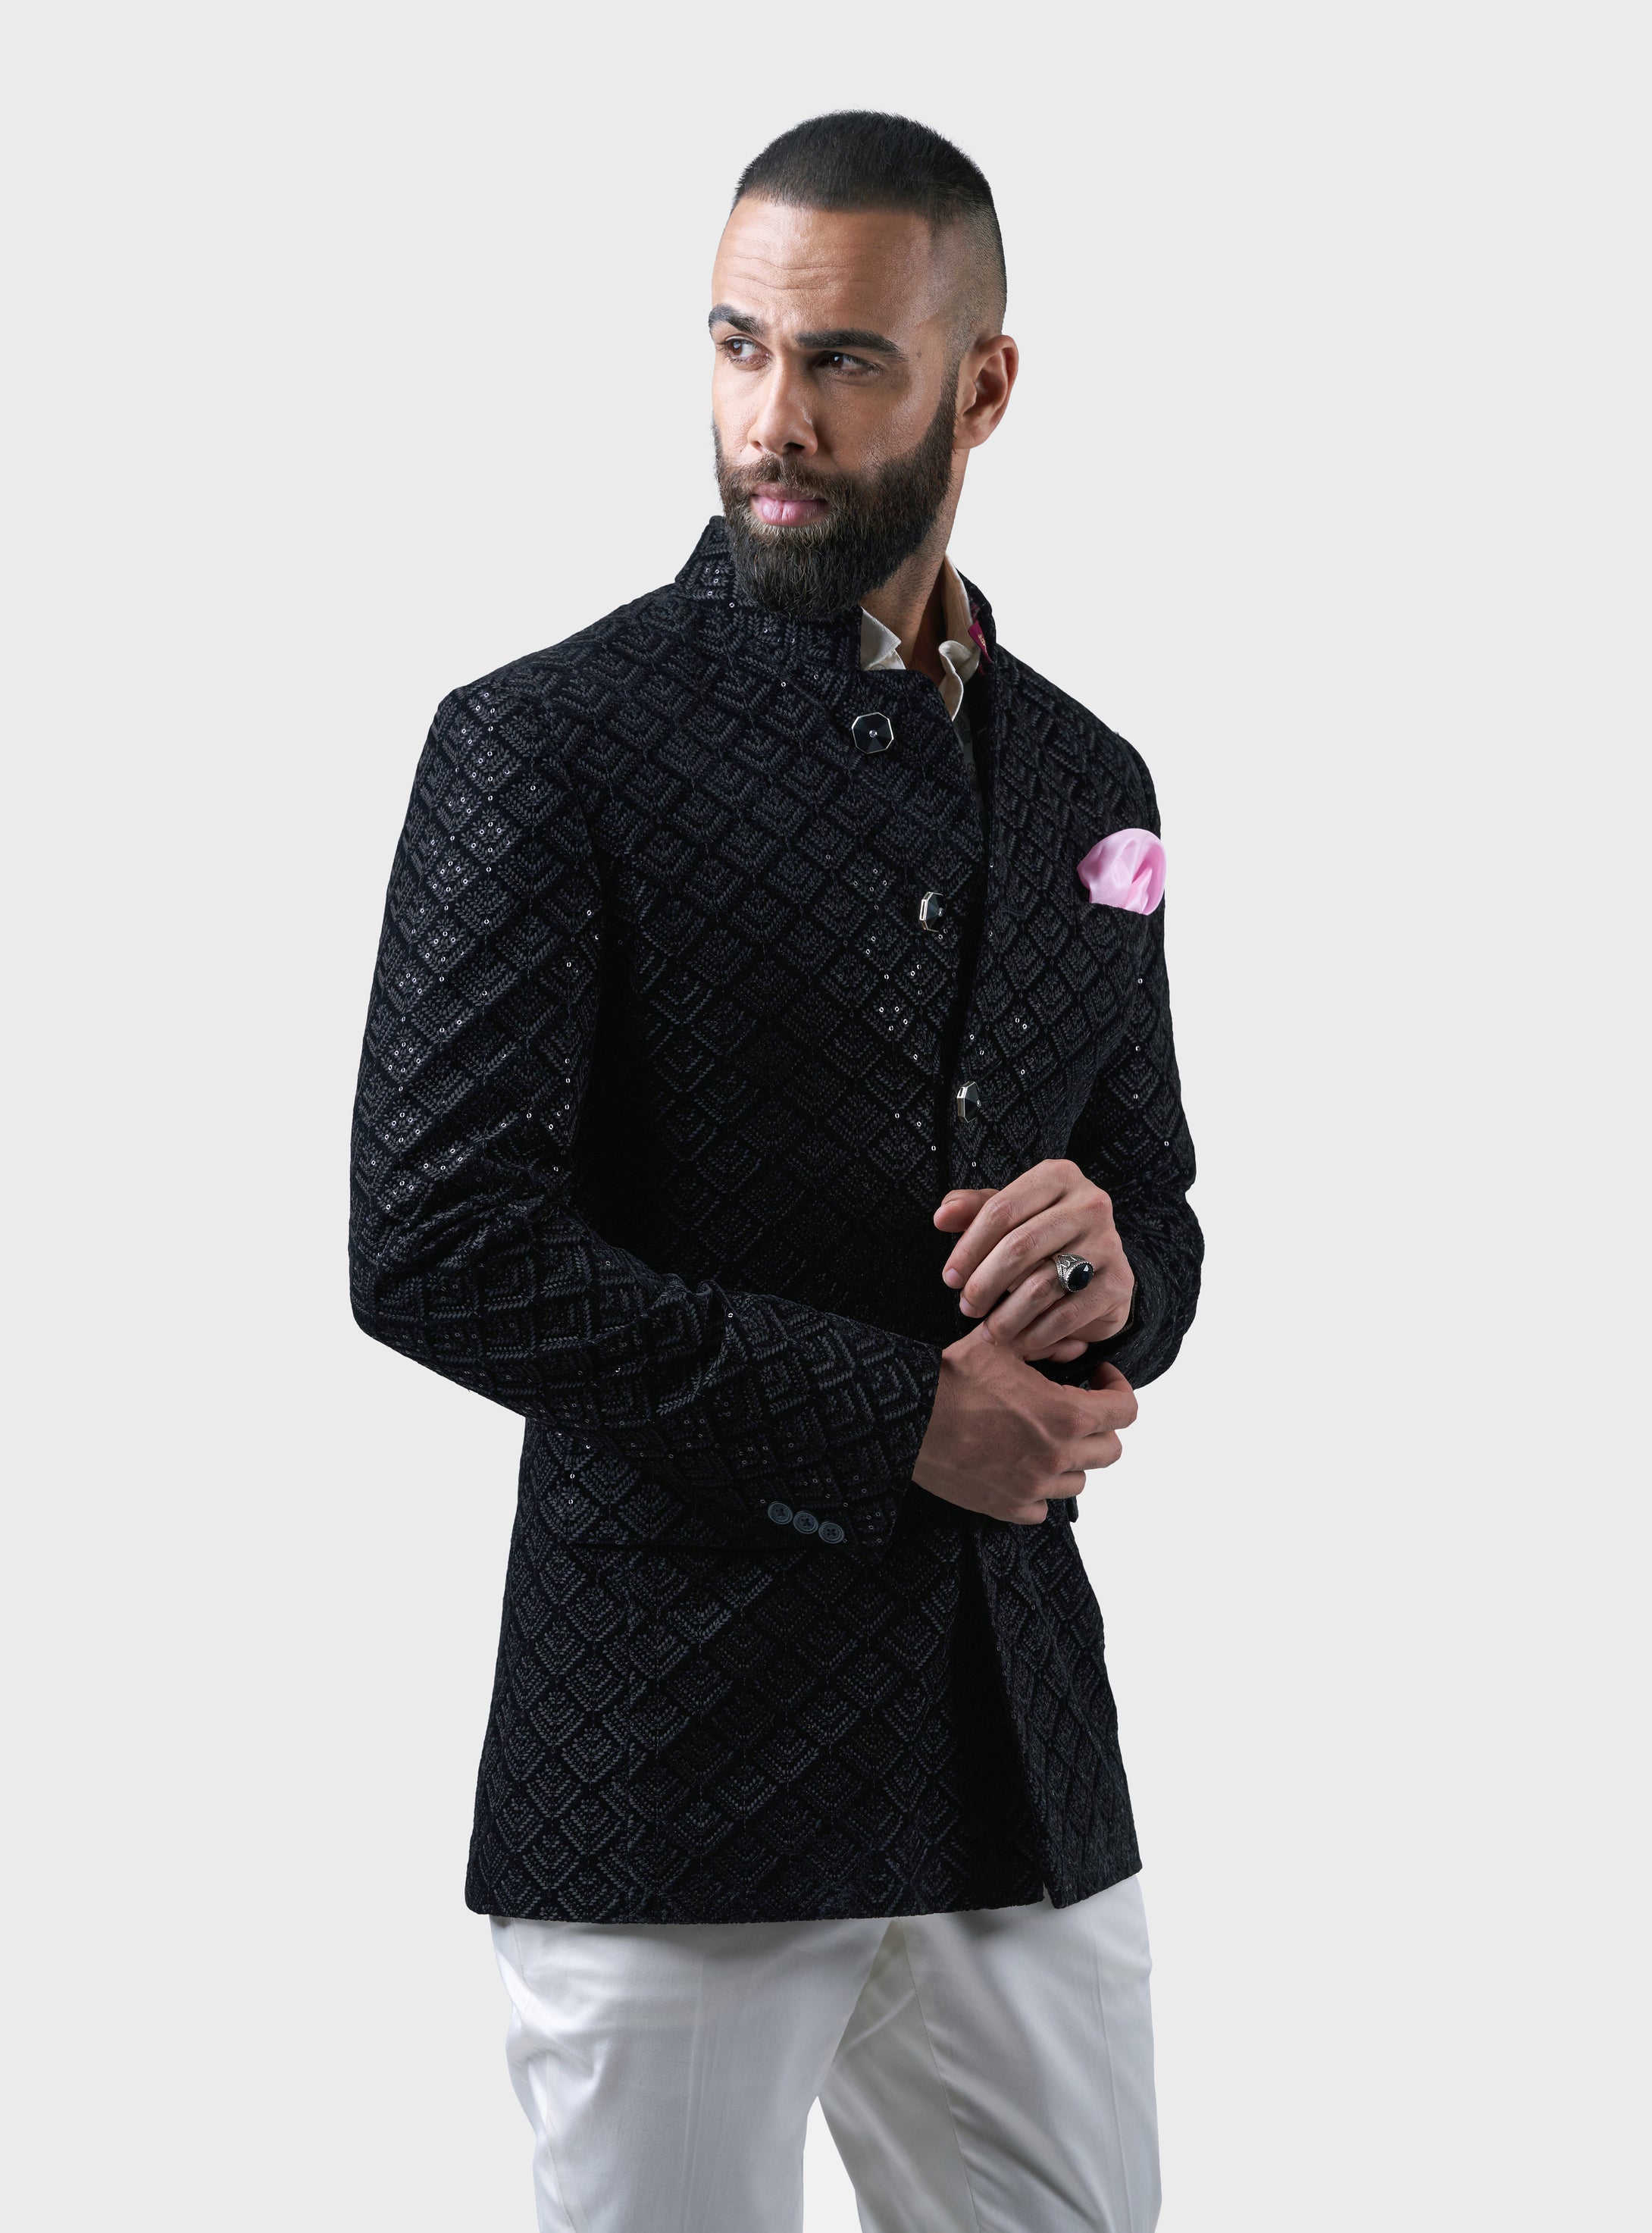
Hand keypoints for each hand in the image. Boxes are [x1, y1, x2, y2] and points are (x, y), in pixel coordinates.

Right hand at [912, 1328, 1137, 1524]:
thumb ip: (1048, 1344)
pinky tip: (1021, 1467)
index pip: (1126, 1411)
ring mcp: (1034, 1486)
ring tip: (1044, 1438)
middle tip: (1076, 1409)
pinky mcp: (1008, 1507)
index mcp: (1065, 1414)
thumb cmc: (951, 1378)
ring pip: (1079, 1480)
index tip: (1099, 1381)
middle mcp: (1058, 1455)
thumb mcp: (1000, 1344)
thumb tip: (1079, 1350)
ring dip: (1070, 1460)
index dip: (1118, 1390)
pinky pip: (1043, 1507)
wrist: (907, 1420)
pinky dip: (1039, 1490)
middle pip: (1110, 1450)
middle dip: (1099, 1427)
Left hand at [934, 1159, 1134, 1362]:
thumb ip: (974, 1211)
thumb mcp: (1009, 1215)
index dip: (968, 1249)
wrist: (1101, 1266)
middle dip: (983, 1284)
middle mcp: (1090, 1203)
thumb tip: (942, 1216)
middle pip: (1019, 1247)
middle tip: (968, 1307)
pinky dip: (1036, 1333)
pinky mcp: (1119, 1283)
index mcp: (1058, 1176)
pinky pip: (1066, 1314)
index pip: (999, 1211)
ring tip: (990, 1330)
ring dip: (1006, 1317)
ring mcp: (1108, 1243)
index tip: (950, 1278)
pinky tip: (1020, 1339)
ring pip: (1041, 1285)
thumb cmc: (1044, 1235)